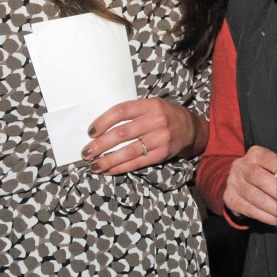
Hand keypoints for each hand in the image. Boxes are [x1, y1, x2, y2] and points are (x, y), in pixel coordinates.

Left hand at [82, 97, 204, 174]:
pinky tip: (109, 170)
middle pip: (122, 133)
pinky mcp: (162, 154)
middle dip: (100, 145)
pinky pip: (137, 163)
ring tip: (94, 165)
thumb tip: (100, 128)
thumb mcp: (150, 106)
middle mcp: (156, 121)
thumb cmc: (163, 116)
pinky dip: (121, 168)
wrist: (190, 128)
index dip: (103, 122)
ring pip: (128, 151)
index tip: (90, 132)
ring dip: (108, 160)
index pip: (121, 111)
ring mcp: (160, 138)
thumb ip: (130, 113)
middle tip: (86, 152)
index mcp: (150, 106)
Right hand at [223, 145, 276, 225]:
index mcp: (255, 155)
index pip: (271, 161)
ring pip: (257, 198)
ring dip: (273, 208)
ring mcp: (234, 183)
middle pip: (262, 180)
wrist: (235, 182)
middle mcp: (242, 166)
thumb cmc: (260, 173)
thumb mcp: (267, 165)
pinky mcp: (231, 199)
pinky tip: (275, 219)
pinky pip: (250, 210)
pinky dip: (265, 216)